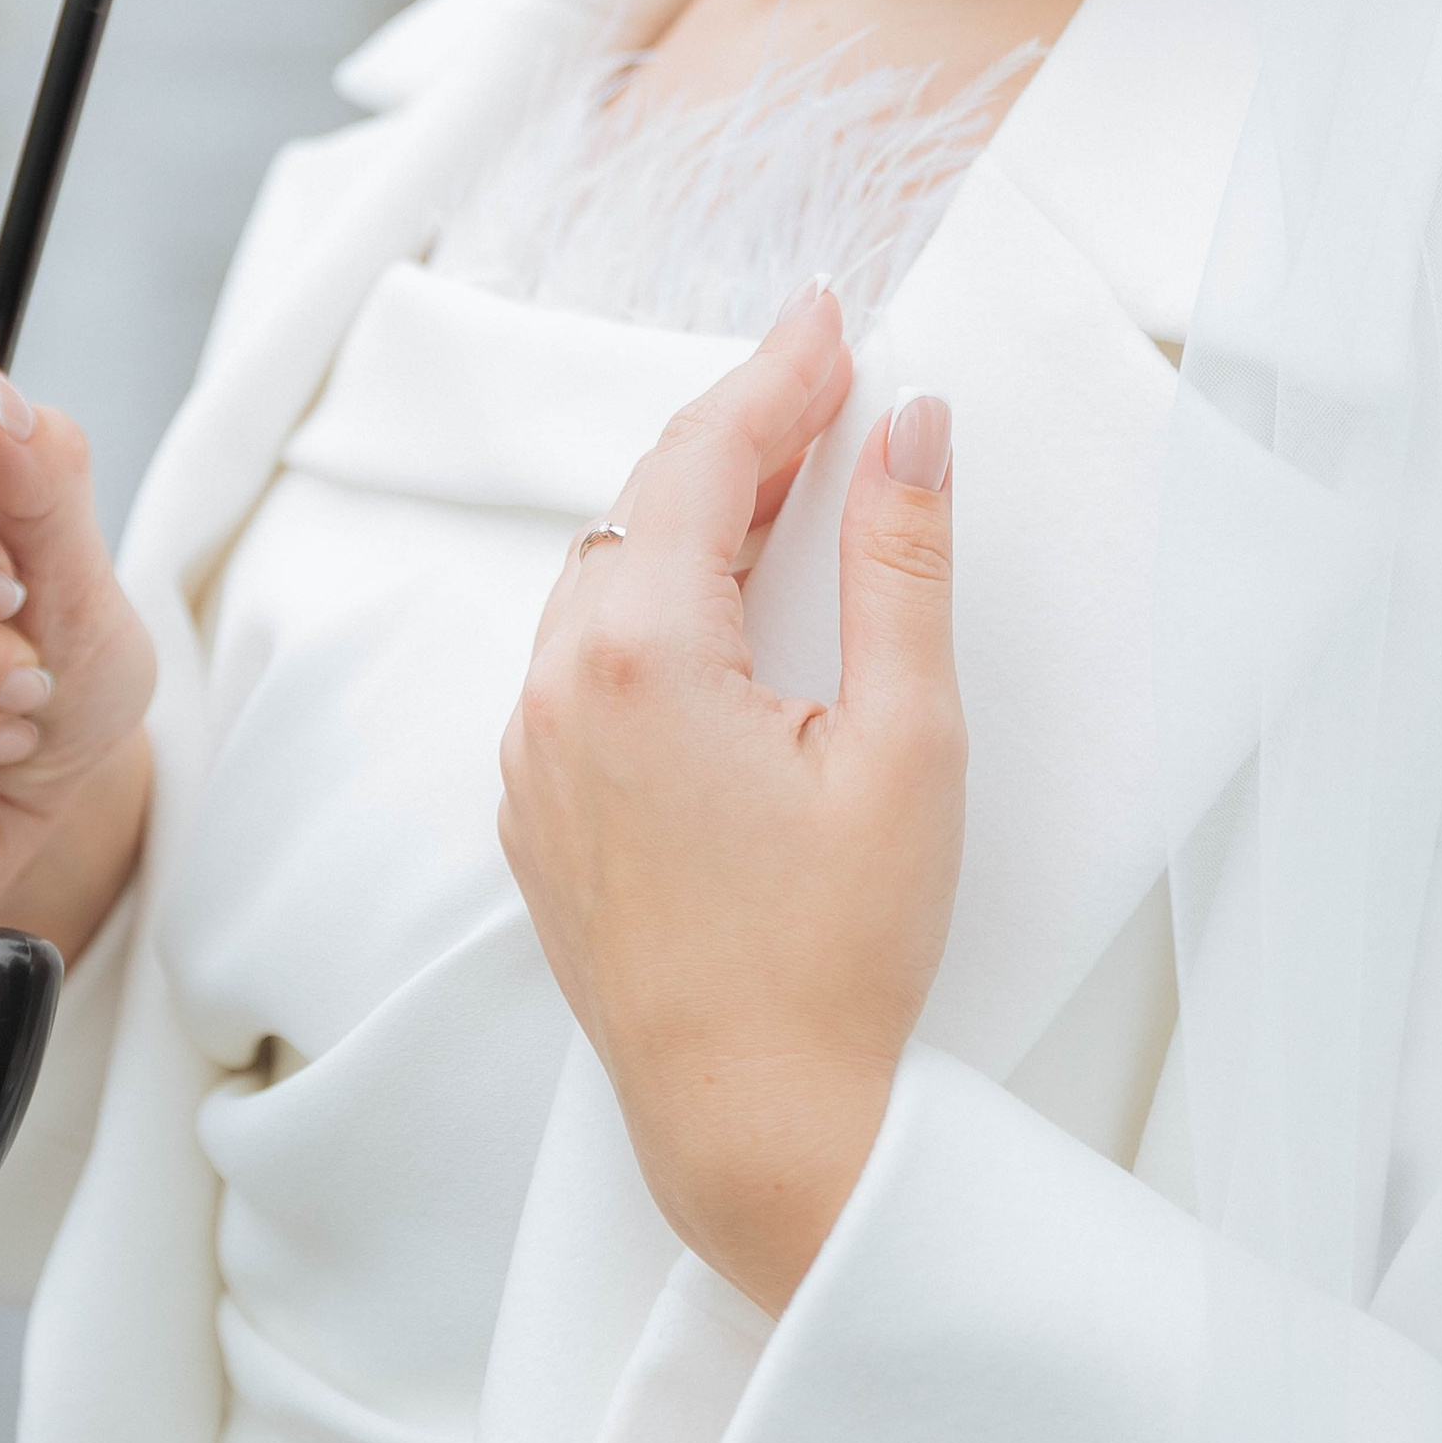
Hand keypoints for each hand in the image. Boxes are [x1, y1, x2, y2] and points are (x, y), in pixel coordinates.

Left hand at [500, 284, 963, 1315]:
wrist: (755, 1127)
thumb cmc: (840, 955)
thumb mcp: (906, 743)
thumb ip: (900, 564)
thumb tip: (910, 426)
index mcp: (638, 659)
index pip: (704, 461)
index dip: (776, 376)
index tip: (829, 316)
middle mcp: (555, 693)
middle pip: (644, 506)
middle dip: (739, 431)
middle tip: (829, 377)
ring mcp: (531, 759)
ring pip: (602, 577)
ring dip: (689, 513)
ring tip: (790, 473)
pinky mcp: (537, 815)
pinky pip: (578, 658)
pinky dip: (648, 599)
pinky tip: (720, 602)